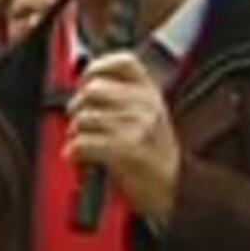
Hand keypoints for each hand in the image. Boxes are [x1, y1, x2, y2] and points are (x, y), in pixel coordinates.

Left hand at [64, 51, 180, 222]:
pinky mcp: (124, 149)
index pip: (122, 61)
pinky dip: (74, 155)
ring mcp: (136, 126)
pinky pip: (80, 143)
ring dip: (75, 136)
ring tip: (87, 147)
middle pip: (91, 90)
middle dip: (77, 109)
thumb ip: (123, 98)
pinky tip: (83, 161)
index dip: (97, 68)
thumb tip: (83, 87)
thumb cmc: (155, 156)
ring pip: (82, 119)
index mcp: (151, 93)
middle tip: (81, 125)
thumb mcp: (149, 116)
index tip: (85, 81)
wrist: (175, 189)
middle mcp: (145, 105)